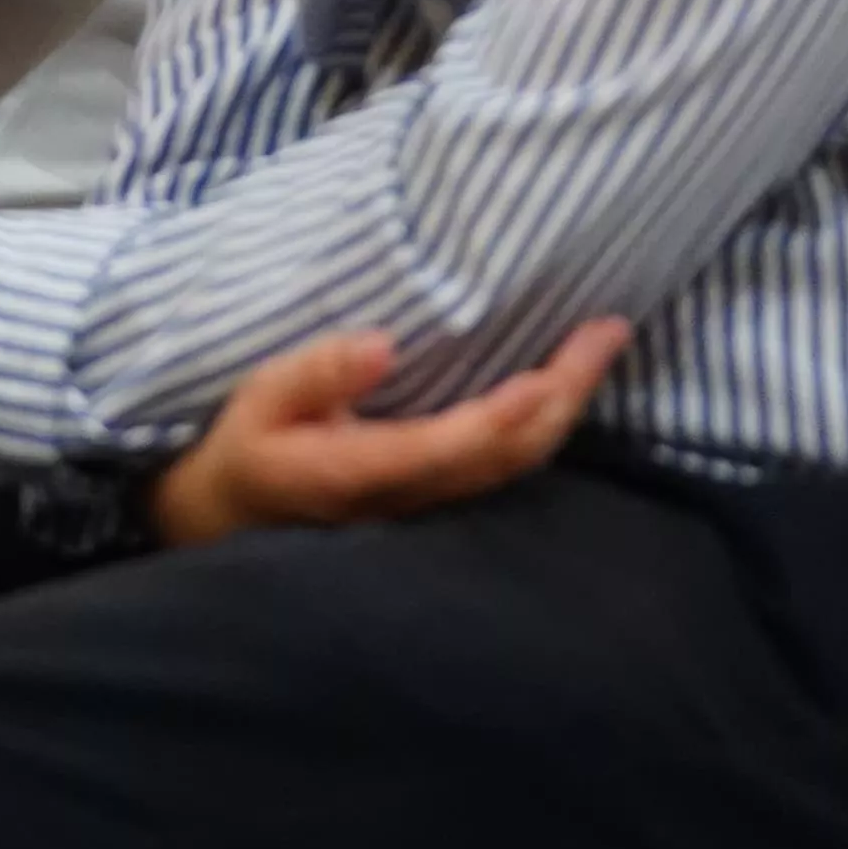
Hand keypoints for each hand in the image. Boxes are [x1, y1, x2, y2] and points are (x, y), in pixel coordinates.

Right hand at [146, 318, 627, 550]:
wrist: (238, 518)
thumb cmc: (250, 448)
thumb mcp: (260, 399)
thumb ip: (316, 373)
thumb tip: (383, 347)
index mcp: (364, 471)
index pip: (449, 447)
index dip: (501, 417)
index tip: (545, 377)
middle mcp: (414, 496)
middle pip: (508, 455)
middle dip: (565, 394)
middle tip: (610, 330)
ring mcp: (434, 502)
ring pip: (518, 463)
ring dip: (567, 405)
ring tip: (602, 345)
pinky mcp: (442, 494)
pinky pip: (509, 461)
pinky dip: (546, 420)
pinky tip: (563, 383)